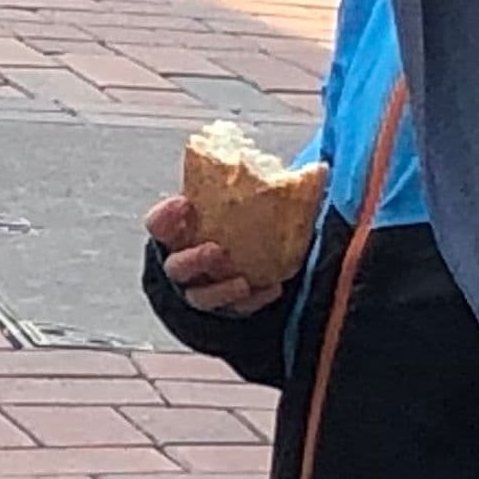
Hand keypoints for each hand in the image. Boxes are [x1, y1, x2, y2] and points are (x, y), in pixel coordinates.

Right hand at [145, 189, 279, 320]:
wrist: (234, 263)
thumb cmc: (228, 224)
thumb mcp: (230, 204)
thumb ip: (251, 186)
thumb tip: (320, 168)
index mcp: (175, 235)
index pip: (158, 225)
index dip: (165, 216)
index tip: (184, 201)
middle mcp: (182, 265)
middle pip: (176, 267)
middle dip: (193, 260)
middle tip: (215, 250)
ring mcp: (202, 290)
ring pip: (201, 297)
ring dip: (219, 290)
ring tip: (241, 281)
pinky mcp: (225, 309)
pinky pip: (237, 310)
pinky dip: (253, 301)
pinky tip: (271, 288)